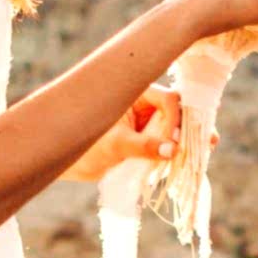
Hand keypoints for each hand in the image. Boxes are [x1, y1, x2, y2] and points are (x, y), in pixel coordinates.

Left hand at [63, 86, 183, 183]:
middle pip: (177, 112)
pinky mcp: (152, 138)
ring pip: (175, 129)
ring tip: (170, 160)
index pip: (168, 99)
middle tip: (175, 151)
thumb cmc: (89, 146)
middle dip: (178, 131)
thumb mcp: (117, 145)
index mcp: (136, 94)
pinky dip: (170, 152)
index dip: (174, 118)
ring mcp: (150, 122)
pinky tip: (167, 163)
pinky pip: (169, 143)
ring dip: (176, 143)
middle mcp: (147, 105)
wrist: (78, 164)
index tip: (172, 140)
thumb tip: (171, 150)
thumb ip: (144, 146)